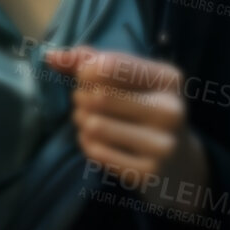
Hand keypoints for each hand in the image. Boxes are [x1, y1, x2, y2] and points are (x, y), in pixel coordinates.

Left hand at [44, 45, 209, 201]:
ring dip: (81, 121)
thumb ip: (89, 60)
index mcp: (168, 79)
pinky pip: (96, 151)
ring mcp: (162, 145)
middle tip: (84, 101)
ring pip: (95, 126)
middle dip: (81, 97)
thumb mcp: (130, 79)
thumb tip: (50, 57)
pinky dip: (87, 143)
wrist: (179, 163)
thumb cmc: (144, 108)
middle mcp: (171, 111)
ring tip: (88, 120)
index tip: (85, 76)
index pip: (109, 65)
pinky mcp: (148, 173)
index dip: (84, 70)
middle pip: (99, 97)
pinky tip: (95, 141)